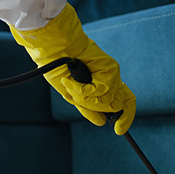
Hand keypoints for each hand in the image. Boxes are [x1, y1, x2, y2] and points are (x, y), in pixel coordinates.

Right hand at [11, 4, 135, 134]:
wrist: (49, 43)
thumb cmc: (54, 64)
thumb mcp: (69, 92)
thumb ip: (85, 106)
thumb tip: (101, 122)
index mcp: (99, 82)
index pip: (121, 102)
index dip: (125, 117)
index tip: (118, 130)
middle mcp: (108, 77)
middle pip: (120, 103)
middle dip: (100, 109)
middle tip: (81, 101)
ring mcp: (110, 72)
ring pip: (109, 101)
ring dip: (86, 99)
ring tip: (69, 86)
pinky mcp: (109, 66)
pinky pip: (102, 90)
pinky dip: (84, 91)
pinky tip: (71, 81)